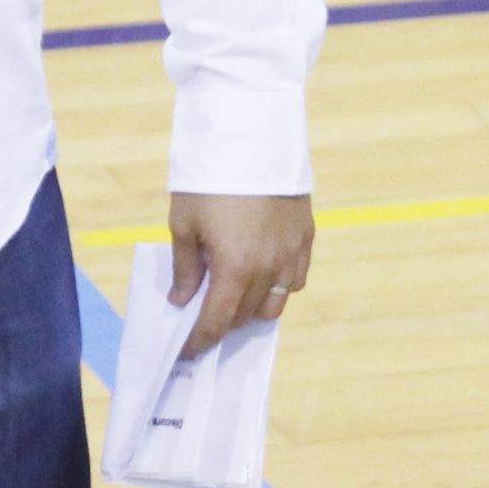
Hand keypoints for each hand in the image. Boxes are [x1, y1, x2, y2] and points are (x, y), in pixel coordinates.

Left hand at [166, 191, 312, 354]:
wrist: (251, 136)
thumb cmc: (209, 179)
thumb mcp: (184, 223)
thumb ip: (186, 268)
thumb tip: (182, 300)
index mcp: (235, 267)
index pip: (217, 320)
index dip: (200, 340)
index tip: (188, 351)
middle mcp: (269, 268)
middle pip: (246, 315)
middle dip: (222, 323)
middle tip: (204, 319)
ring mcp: (292, 253)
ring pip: (275, 304)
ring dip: (252, 309)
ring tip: (234, 300)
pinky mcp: (306, 236)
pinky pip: (295, 280)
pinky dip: (279, 288)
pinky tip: (262, 278)